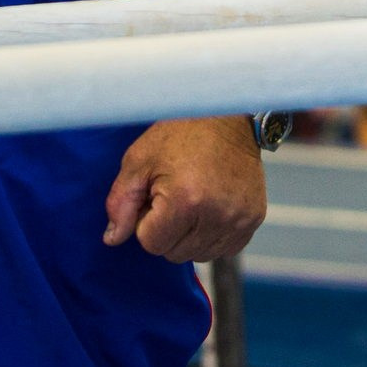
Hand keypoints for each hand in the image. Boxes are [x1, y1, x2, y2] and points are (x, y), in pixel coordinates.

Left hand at [104, 116, 266, 263]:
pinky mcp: (254, 218)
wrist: (228, 112)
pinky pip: (224, 249)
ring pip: (198, 254)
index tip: (157, 193)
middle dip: (168, 229)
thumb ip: (120, 202)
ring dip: (190, 234)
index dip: (147, 220)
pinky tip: (212, 206)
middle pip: (174, 253)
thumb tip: (112, 239)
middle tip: (175, 192)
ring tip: (194, 197)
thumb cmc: (181, 132)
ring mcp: (239, 219)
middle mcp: (217, 214)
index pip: (151, 244)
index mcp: (186, 200)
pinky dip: (213, 234)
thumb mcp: (140, 158)